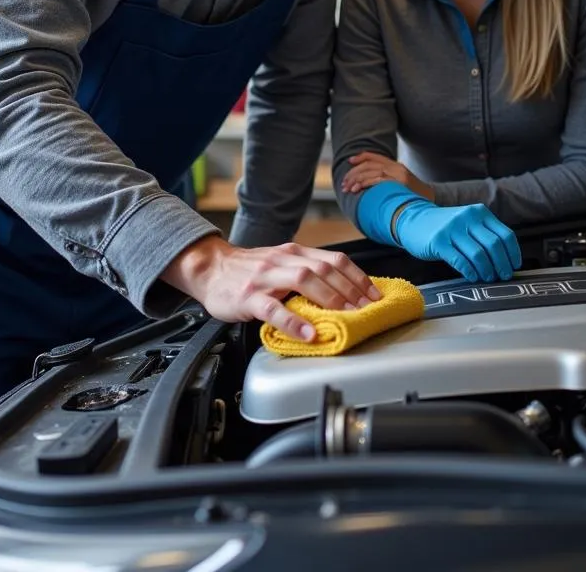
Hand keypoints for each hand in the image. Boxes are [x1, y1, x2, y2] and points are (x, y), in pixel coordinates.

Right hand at [162, 236, 382, 341]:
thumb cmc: (248, 271)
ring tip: (347, 317)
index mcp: (294, 252)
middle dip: (350, 290)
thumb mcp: (281, 264)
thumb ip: (307, 272)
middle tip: (368, 310)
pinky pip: (273, 308)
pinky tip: (308, 333)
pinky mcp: (248, 297)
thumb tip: (343, 292)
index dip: (358, 277)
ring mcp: (265, 277)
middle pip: (324, 268)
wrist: (210, 267)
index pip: (334, 259)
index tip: (375, 295)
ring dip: (330, 299)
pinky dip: (293, 321)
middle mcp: (283, 259)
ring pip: (303, 280)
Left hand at [342, 151, 433, 200]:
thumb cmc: (414, 196)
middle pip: (369, 164)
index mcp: (396, 165)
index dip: (360, 157)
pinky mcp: (399, 183)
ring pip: (371, 172)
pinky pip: (378, 180)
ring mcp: (399, 175)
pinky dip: (365, 183)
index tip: (350, 161)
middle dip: (353, 173)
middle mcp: (396, 167)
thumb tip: (367, 182)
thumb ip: (387, 179)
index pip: (374, 156)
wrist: (432, 201)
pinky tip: (357, 188)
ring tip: (348, 188)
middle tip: (344, 183)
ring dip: (356, 180)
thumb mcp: (401, 183)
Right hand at [395, 202, 520, 282]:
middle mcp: (468, 218)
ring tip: (487, 278)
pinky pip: (460, 260)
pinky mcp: (438, 241)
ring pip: (478, 254)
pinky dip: (470, 272)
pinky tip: (472, 277)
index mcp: (480, 212)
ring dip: (486, 270)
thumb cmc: (446, 227)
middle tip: (503, 276)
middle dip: (502, 265)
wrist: (414, 219)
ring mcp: (452, 229)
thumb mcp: (468, 222)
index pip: (505, 234)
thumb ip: (485, 234)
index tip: (514, 266)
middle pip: (494, 245)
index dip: (513, 253)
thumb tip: (506, 260)